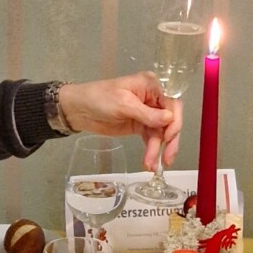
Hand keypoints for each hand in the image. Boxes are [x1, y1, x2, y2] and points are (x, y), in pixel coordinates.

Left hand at [57, 73, 181, 170]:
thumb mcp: (124, 104)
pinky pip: (151, 139)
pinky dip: (151, 150)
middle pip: (170, 120)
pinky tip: (149, 161)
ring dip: (158, 150)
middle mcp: (153, 99)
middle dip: (169, 140)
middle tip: (167, 158)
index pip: (172, 104)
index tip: (168, 138)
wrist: (79, 109)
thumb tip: (170, 119)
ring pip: (161, 133)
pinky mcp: (139, 126)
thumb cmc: (99, 98)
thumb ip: (147, 114)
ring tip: (150, 165)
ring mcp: (147, 113)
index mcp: (151, 86)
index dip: (174, 122)